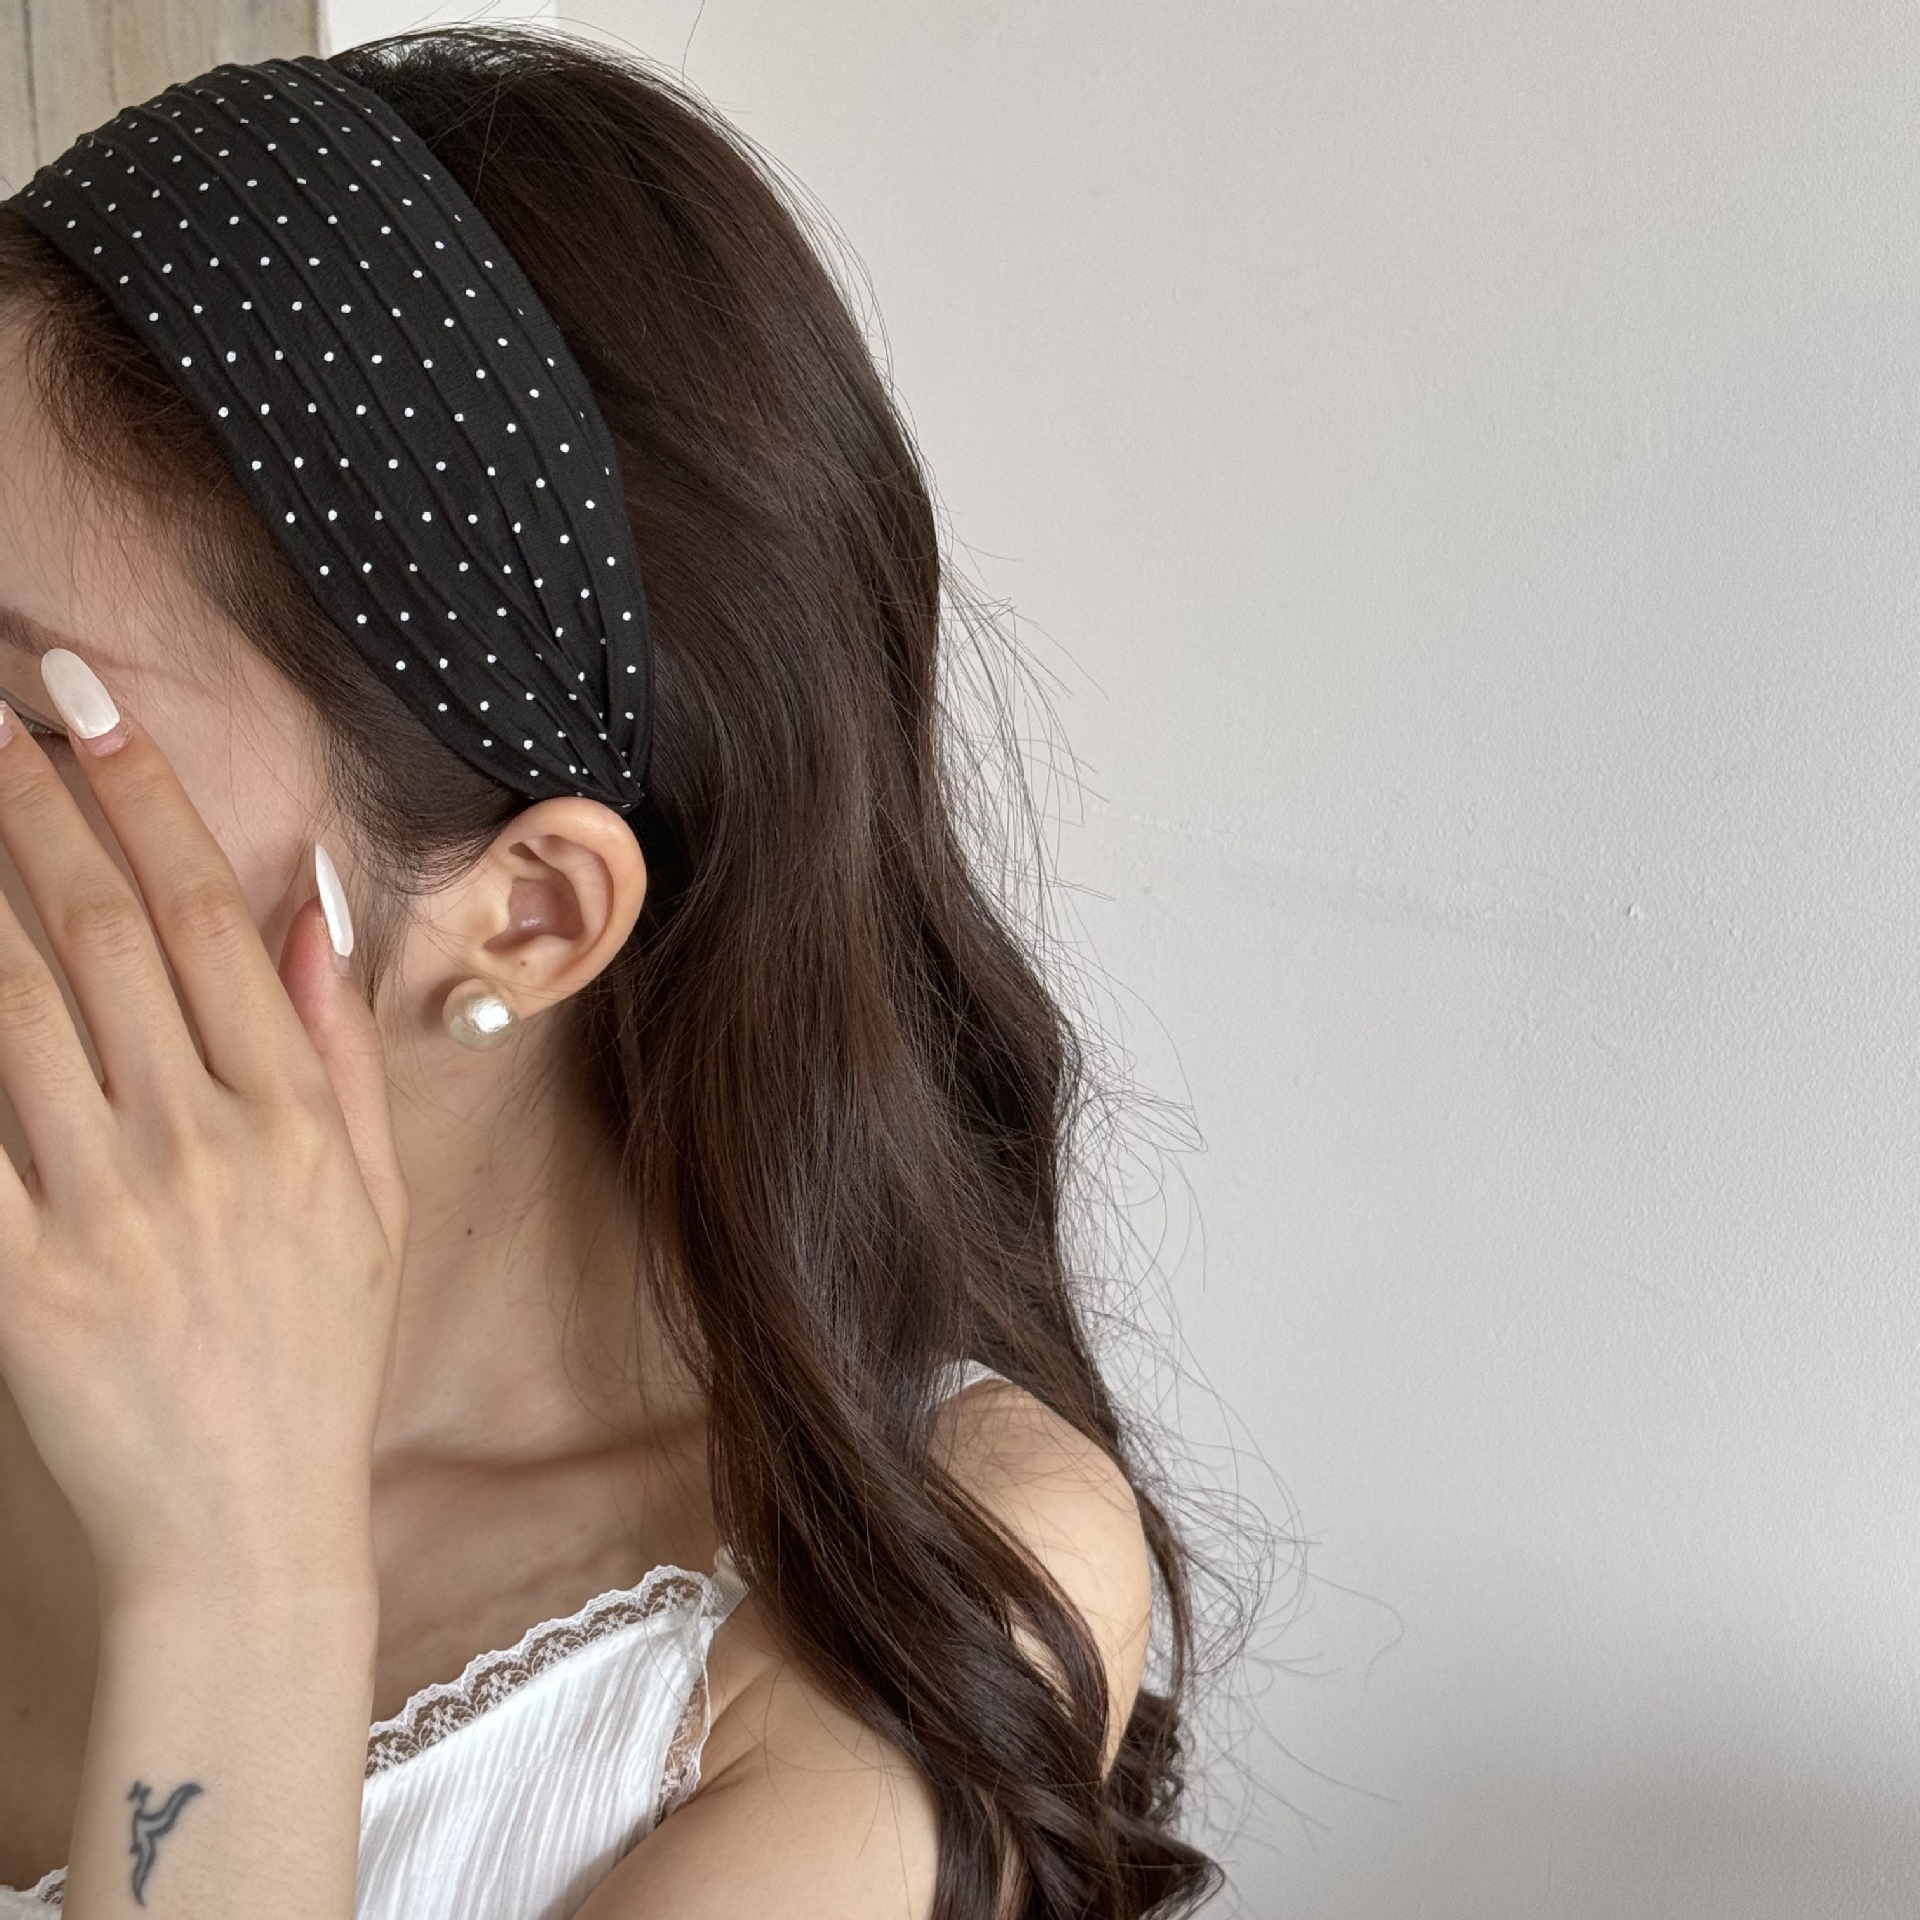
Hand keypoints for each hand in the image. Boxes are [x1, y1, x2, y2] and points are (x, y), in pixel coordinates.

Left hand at [0, 648, 408, 1606]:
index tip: (93, 707)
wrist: (245, 1529)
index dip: (146, 800)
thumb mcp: (370, 1198)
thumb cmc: (315, 1355)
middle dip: (35, 803)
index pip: (207, 919)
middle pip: (101, 937)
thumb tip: (307, 907)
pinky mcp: (24, 1283)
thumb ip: (337, 1047)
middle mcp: (204, 1144)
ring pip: (16, 1012)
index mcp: (293, 1118)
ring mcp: (107, 1213)